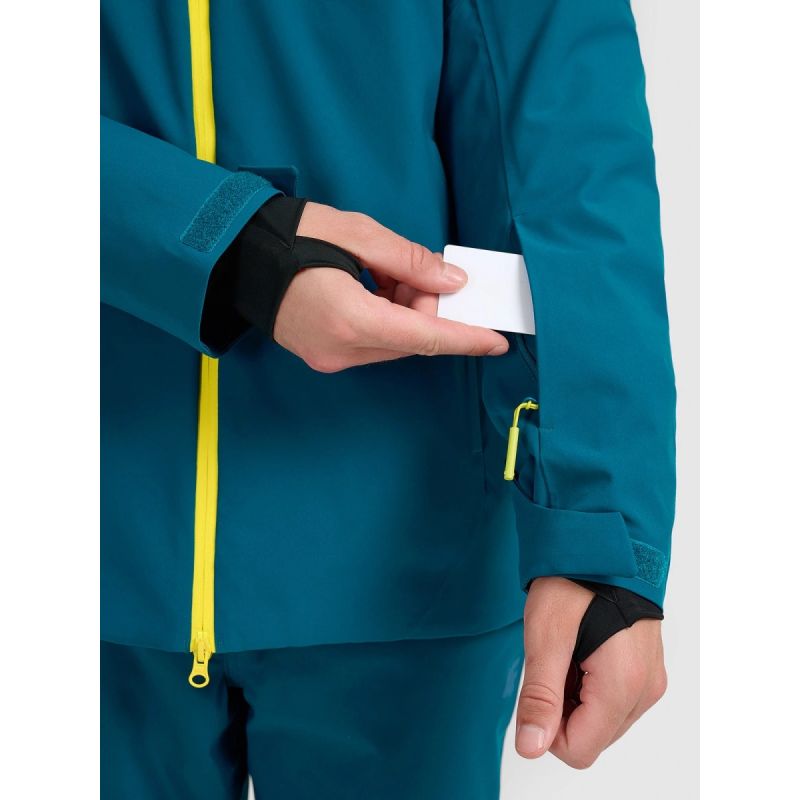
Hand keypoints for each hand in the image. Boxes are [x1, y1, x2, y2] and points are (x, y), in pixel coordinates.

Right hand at [273, 202, 508, 370]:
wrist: (235, 256)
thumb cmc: (288, 236)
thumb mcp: (356, 233)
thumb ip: (409, 260)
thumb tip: (451, 283)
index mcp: (349, 319)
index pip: (424, 337)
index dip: (465, 339)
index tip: (497, 343)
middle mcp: (341, 350)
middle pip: (409, 339)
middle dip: (427, 309)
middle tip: (418, 270)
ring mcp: (329, 357)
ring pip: (392, 342)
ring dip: (405, 312)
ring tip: (385, 272)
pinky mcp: (322, 355)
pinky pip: (370, 343)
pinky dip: (384, 319)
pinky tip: (371, 288)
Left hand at [515, 577, 667, 768]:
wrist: (601, 544)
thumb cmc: (574, 583)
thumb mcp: (546, 638)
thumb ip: (540, 698)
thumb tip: (531, 748)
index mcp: (624, 688)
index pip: (579, 750)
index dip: (548, 726)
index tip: (540, 684)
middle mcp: (645, 691)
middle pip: (592, 736)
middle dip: (563, 709)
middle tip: (554, 660)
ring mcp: (649, 680)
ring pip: (602, 720)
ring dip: (576, 696)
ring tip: (569, 650)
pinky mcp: (646, 669)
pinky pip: (614, 698)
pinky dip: (590, 684)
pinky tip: (582, 648)